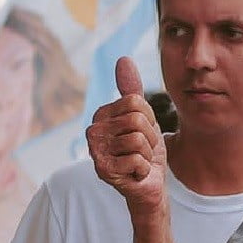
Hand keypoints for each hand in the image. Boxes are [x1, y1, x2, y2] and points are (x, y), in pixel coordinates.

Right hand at [87, 57, 166, 216]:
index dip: (149, 119)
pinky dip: (143, 168)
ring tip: (138, 160)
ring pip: (138, 139)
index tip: (143, 133)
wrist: (148, 184)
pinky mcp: (102, 171)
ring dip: (148, 154)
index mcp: (101, 115)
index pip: (135, 102)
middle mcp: (92, 131)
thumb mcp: (144, 117)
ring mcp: (95, 152)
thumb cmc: (145, 150)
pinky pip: (137, 159)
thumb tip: (123, 58)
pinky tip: (135, 174)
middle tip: (143, 150)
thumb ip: (132, 90)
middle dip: (150, 137)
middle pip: (137, 119)